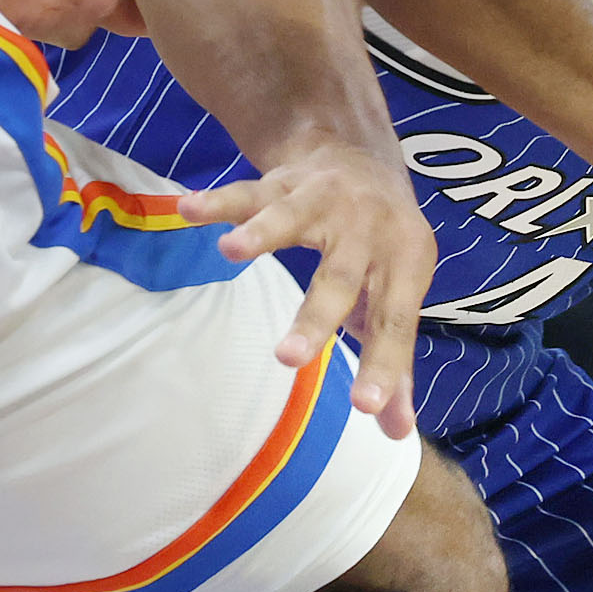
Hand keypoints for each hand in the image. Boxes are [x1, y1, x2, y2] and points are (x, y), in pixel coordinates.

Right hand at [179, 135, 434, 437]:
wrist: (363, 158)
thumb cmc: (382, 250)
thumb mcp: (399, 297)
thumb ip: (394, 364)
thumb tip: (395, 433)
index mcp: (405, 262)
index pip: (394, 320)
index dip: (384, 363)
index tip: (365, 408)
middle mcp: (368, 228)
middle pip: (339, 277)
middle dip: (314, 318)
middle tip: (288, 359)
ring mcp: (323, 201)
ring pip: (290, 220)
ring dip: (261, 234)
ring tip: (230, 251)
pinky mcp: (283, 185)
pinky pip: (247, 192)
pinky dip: (218, 202)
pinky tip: (187, 209)